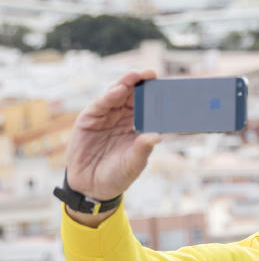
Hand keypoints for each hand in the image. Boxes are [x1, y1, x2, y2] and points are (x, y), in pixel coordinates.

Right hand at [65, 70, 160, 202]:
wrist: (91, 186)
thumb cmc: (118, 175)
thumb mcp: (133, 164)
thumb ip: (142, 149)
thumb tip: (158, 136)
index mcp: (139, 127)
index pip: (149, 107)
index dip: (157, 96)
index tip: (167, 86)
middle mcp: (124, 119)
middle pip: (134, 96)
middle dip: (142, 83)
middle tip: (151, 73)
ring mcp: (106, 117)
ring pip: (117, 95)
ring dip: (126, 84)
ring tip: (135, 76)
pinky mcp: (89, 119)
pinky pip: (100, 104)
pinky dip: (108, 96)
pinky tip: (118, 90)